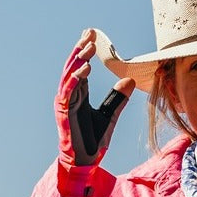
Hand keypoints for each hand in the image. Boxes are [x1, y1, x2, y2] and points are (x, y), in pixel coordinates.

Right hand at [55, 30, 132, 196]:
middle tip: (90, 33)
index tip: (93, 36)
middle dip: (81, 49)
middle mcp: (70, 97)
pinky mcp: (64, 114)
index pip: (81, 68)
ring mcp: (65, 104)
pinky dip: (76, 79)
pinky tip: (86, 68)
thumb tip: (131, 80)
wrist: (85, 163)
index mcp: (79, 95)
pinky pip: (68, 92)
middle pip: (73, 67)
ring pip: (69, 76)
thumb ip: (118, 98)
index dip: (85, 51)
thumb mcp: (110, 116)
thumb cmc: (93, 142)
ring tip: (89, 47)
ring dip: (78, 60)